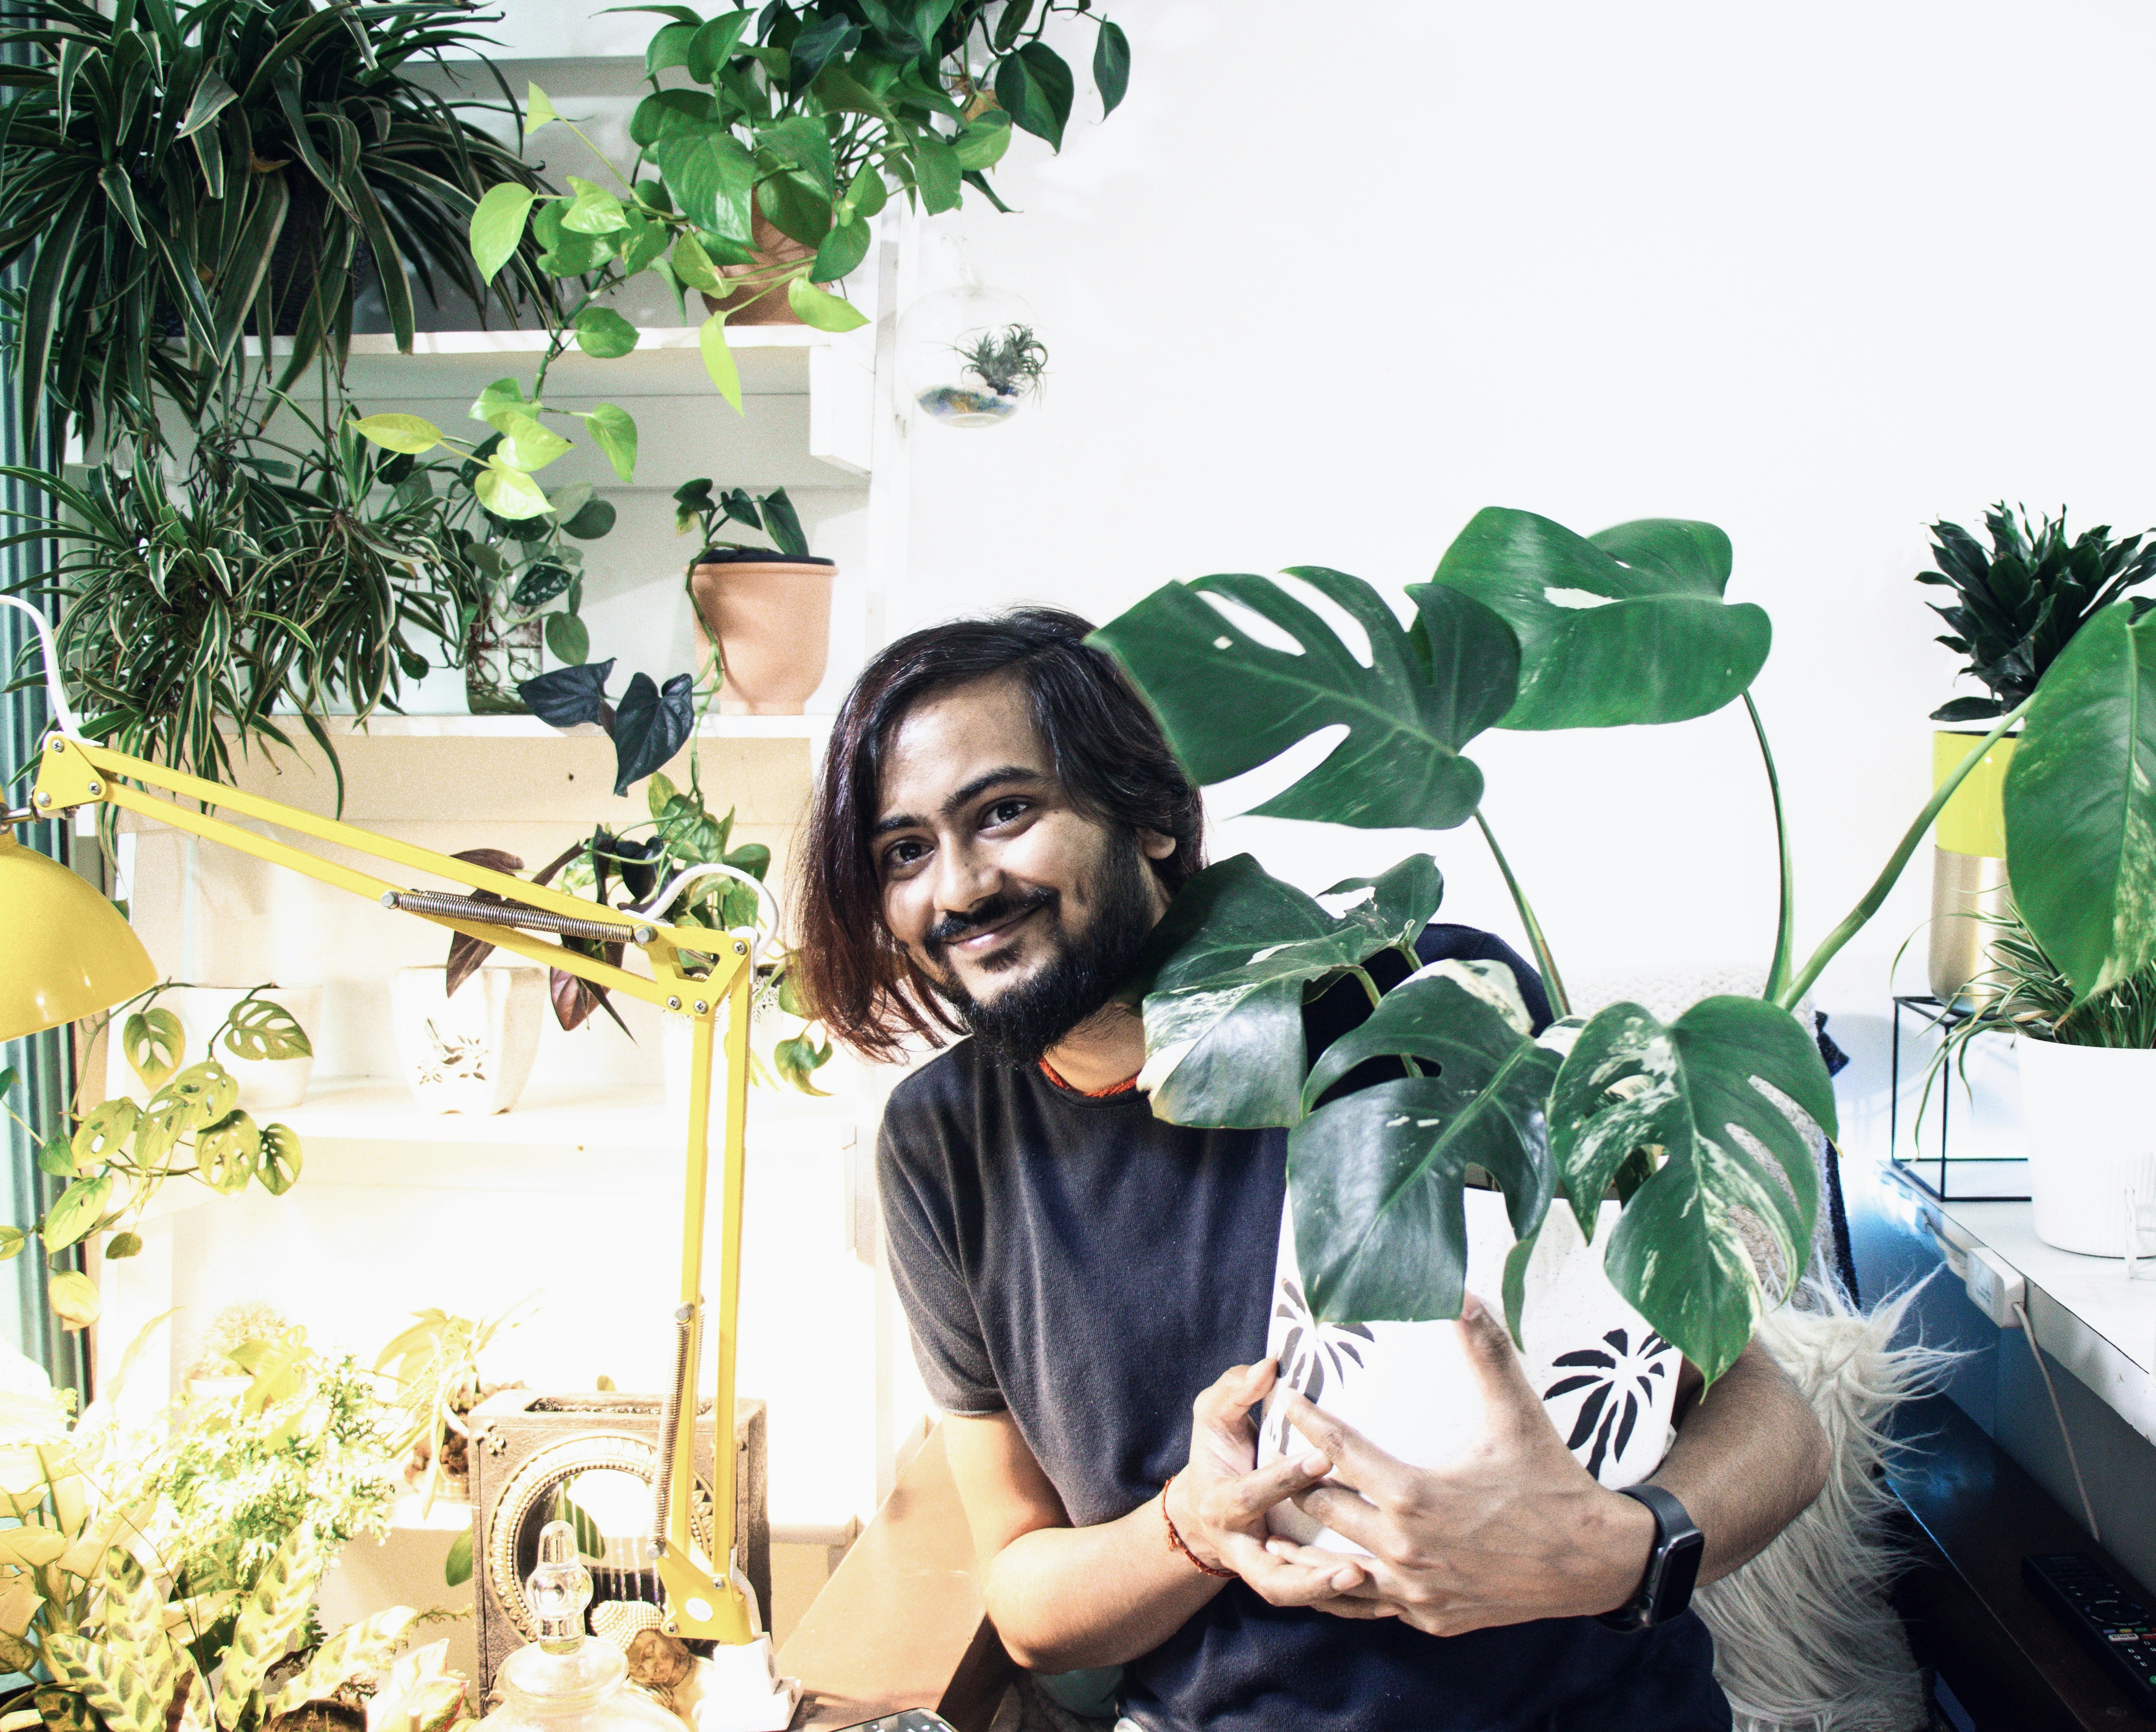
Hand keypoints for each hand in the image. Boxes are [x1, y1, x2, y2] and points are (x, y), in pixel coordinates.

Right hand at [1167, 1360, 1387, 1611]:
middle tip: (1356, 1565)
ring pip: (1293, 1596)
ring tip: (1371, 1586)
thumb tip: (1270, 1365)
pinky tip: (1389, 1602)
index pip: (1252, 1495)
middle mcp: (1240, 1546)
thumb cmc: (1215, 1452)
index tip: (1325, 1458)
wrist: (1204, 1511)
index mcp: (1222, 1503)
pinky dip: (1347, 1607)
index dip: (1285, 1478)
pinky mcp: (1285, 1582)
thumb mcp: (1213, 1416)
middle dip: (1311, 1571)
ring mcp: (1263, 1570)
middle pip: (1270, 1573)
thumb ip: (1236, 1389)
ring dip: (1330, 1595)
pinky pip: (1314, 1606)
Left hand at [1268, 1293, 1656, 1635]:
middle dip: (1297, 1483)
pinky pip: (1371, 1606)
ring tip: (1272, 1530)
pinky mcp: (1431, 1618)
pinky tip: (1329, 1576)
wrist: (1594, 1561)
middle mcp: (1406, 1549)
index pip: (1338, 1451)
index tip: (1284, 1400)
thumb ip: (1485, 1353)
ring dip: (1305, 1547)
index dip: (1306, 1422)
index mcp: (1415, 1496)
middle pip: (1323, 1511)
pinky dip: (1345, 1589)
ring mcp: (1417, 1590)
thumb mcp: (1516, 1414)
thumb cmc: (1551, 1482)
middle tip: (1274, 1462)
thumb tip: (1461, 1294)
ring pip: (1333, 1572)